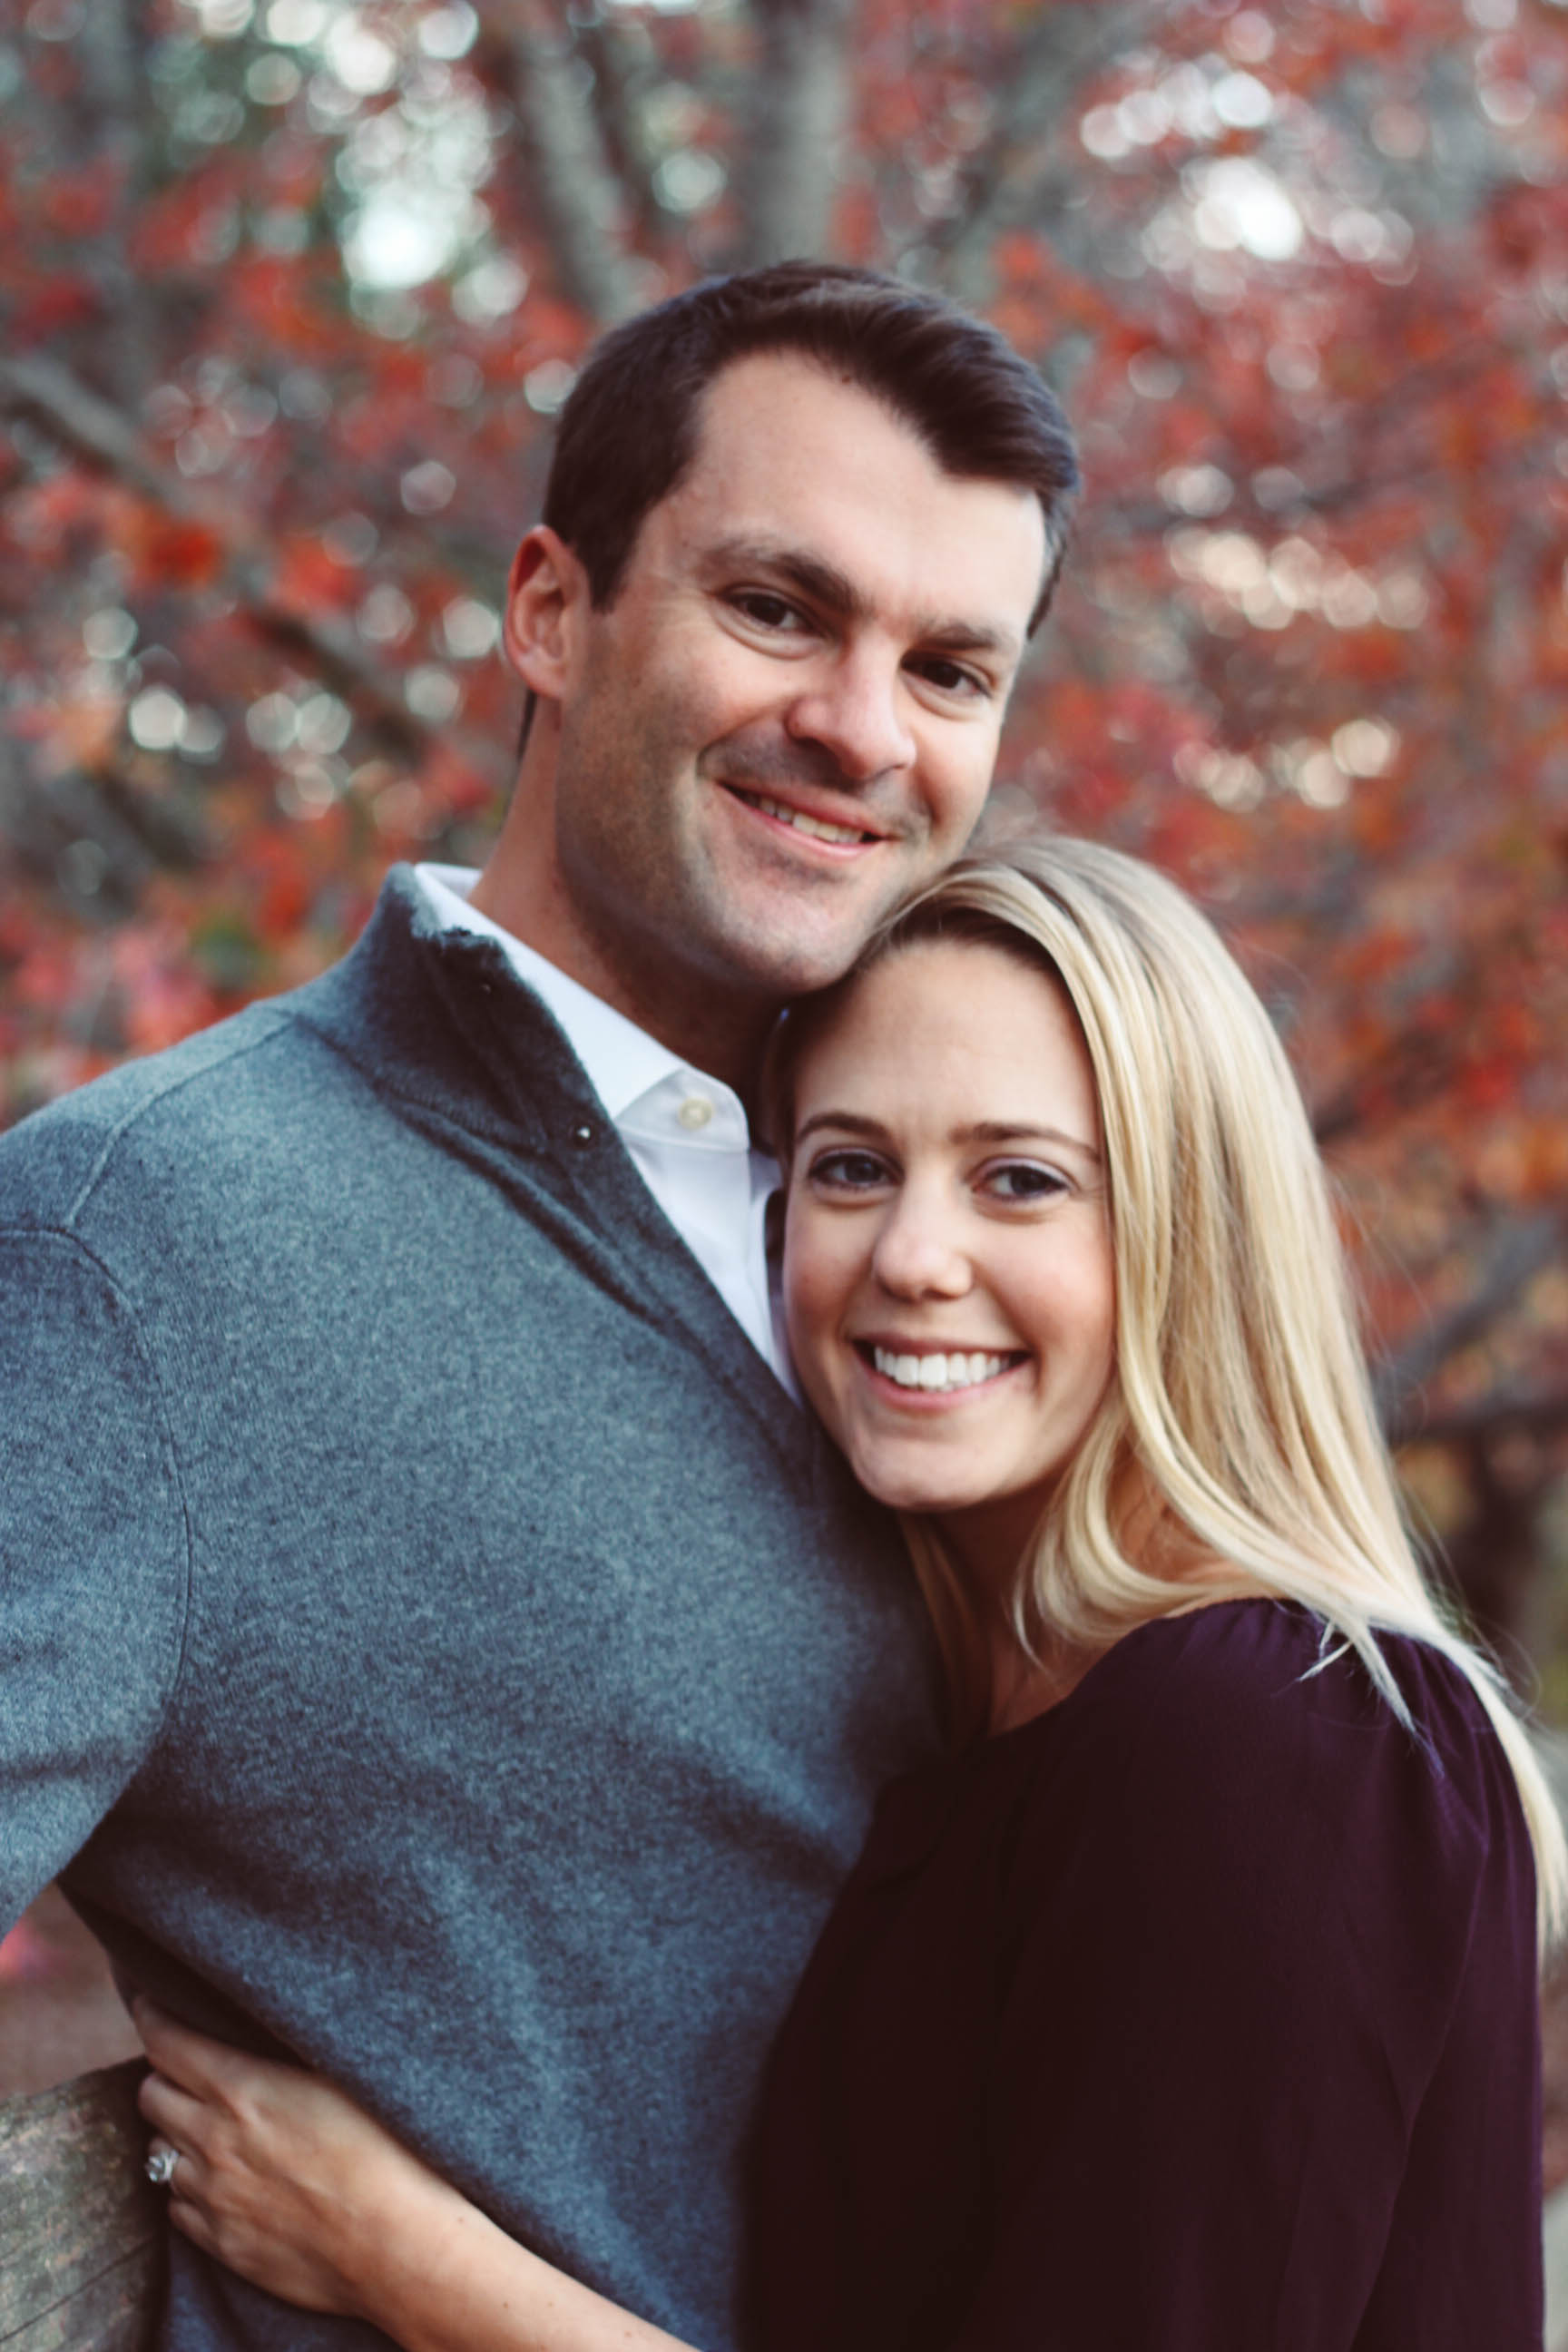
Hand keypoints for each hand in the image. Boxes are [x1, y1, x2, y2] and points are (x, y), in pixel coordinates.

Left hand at [134, 1999, 446, 2319]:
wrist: (394, 2244)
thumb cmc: (385, 2148)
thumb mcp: (339, 2075)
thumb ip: (285, 2051)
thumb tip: (269, 2023)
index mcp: (241, 2089)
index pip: (166, 2043)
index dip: (152, 2017)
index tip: (150, 2004)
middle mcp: (212, 2141)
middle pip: (151, 2095)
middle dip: (163, 2074)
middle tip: (185, 2067)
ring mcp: (210, 2196)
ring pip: (157, 2152)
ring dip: (174, 2132)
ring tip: (205, 2126)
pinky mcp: (219, 2242)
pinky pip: (176, 2206)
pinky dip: (188, 2185)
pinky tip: (219, 2179)